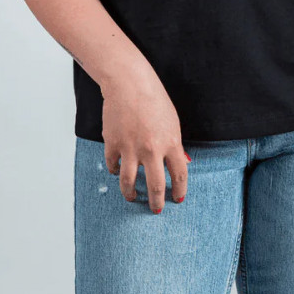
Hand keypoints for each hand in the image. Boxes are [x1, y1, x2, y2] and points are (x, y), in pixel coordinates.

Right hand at [99, 63, 189, 213]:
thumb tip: (180, 163)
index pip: (179, 175)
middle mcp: (152, 149)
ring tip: (132, 197)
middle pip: (155, 186)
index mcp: (171, 143)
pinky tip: (117, 171)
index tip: (178, 199)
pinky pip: (113, 166)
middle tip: (156, 210)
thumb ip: (174, 144)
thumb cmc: (153, 99)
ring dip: (130, 194)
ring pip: (129, 183)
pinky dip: (115, 171)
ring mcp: (131, 148)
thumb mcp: (172, 121)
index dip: (179, 190)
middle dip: (156, 203)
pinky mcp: (113, 144)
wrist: (129, 83)